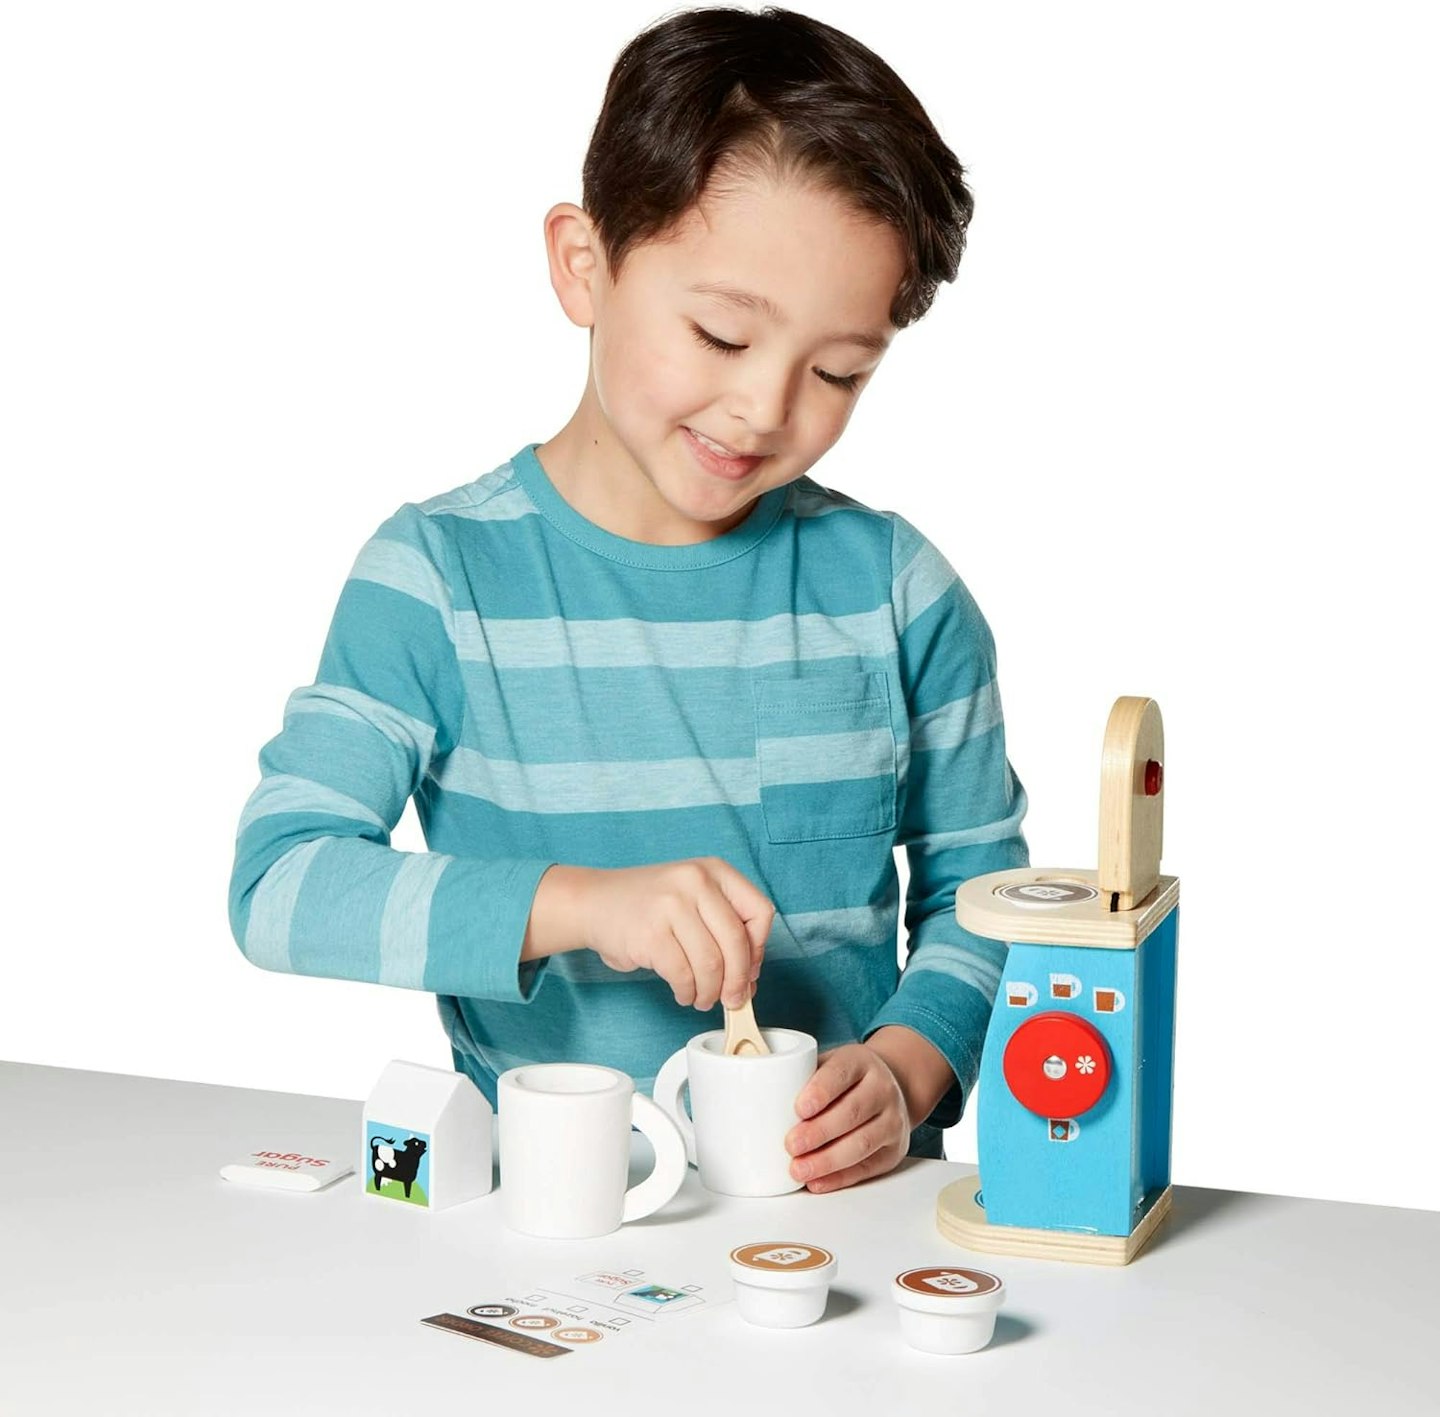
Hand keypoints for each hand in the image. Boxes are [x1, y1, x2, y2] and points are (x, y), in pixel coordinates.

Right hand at [568, 858, 773, 1010]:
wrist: (594, 903)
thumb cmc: (649, 906)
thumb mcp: (692, 898)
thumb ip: (722, 928)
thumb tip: (749, 980)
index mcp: (714, 870)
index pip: (760, 911)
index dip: (759, 948)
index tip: (750, 969)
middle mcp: (695, 881)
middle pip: (736, 942)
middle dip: (738, 981)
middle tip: (733, 1000)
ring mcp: (671, 905)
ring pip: (711, 963)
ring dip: (710, 992)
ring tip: (702, 998)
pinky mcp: (650, 934)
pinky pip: (683, 975)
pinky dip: (687, 992)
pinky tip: (683, 992)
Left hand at [784, 1044, 910, 1192]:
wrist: (892, 1084)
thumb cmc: (846, 1078)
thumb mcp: (829, 1063)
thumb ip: (801, 1077)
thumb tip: (752, 1098)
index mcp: (860, 1061)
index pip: (841, 1073)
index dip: (820, 1091)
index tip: (799, 1108)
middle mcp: (882, 1089)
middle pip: (852, 1112)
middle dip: (819, 1132)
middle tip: (790, 1145)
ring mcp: (892, 1120)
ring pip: (862, 1143)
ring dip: (827, 1160)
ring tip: (799, 1170)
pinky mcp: (894, 1150)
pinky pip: (867, 1168)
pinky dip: (840, 1178)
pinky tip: (817, 1182)